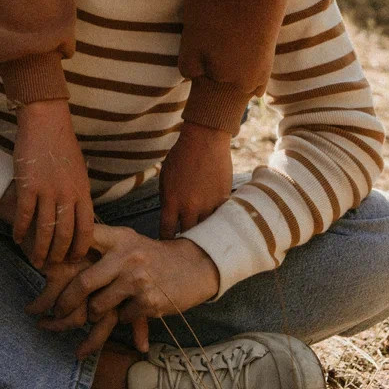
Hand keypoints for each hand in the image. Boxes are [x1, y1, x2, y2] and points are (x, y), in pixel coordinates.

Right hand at [12, 99, 94, 268]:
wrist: (46, 122)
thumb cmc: (63, 145)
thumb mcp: (80, 171)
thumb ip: (79, 194)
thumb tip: (79, 217)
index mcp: (83, 191)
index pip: (86, 229)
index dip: (80, 248)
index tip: (75, 259)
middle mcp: (67, 195)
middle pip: (65, 234)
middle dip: (58, 254)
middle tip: (52, 265)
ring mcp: (47, 191)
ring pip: (44, 230)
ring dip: (39, 249)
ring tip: (36, 260)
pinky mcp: (28, 186)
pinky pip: (24, 216)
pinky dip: (20, 230)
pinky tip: (17, 238)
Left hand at [30, 223, 219, 356]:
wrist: (193, 266)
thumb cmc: (152, 255)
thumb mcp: (129, 241)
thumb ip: (103, 244)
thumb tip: (63, 251)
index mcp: (119, 237)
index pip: (84, 237)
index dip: (61, 248)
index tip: (42, 261)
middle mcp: (126, 256)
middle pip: (83, 283)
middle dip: (64, 303)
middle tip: (52, 312)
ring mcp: (137, 279)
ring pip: (98, 307)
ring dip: (94, 315)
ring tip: (94, 313)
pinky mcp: (148, 302)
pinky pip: (120, 318)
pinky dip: (121, 318)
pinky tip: (130, 310)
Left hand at [159, 121, 232, 238]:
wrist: (205, 140)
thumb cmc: (181, 155)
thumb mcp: (165, 177)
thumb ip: (167, 199)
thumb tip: (170, 217)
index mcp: (171, 201)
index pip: (166, 232)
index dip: (166, 241)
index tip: (167, 246)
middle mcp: (190, 207)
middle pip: (187, 235)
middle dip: (185, 242)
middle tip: (184, 248)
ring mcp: (208, 204)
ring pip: (206, 230)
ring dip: (203, 234)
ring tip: (202, 242)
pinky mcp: (223, 200)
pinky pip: (220, 218)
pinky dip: (217, 222)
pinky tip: (217, 227)